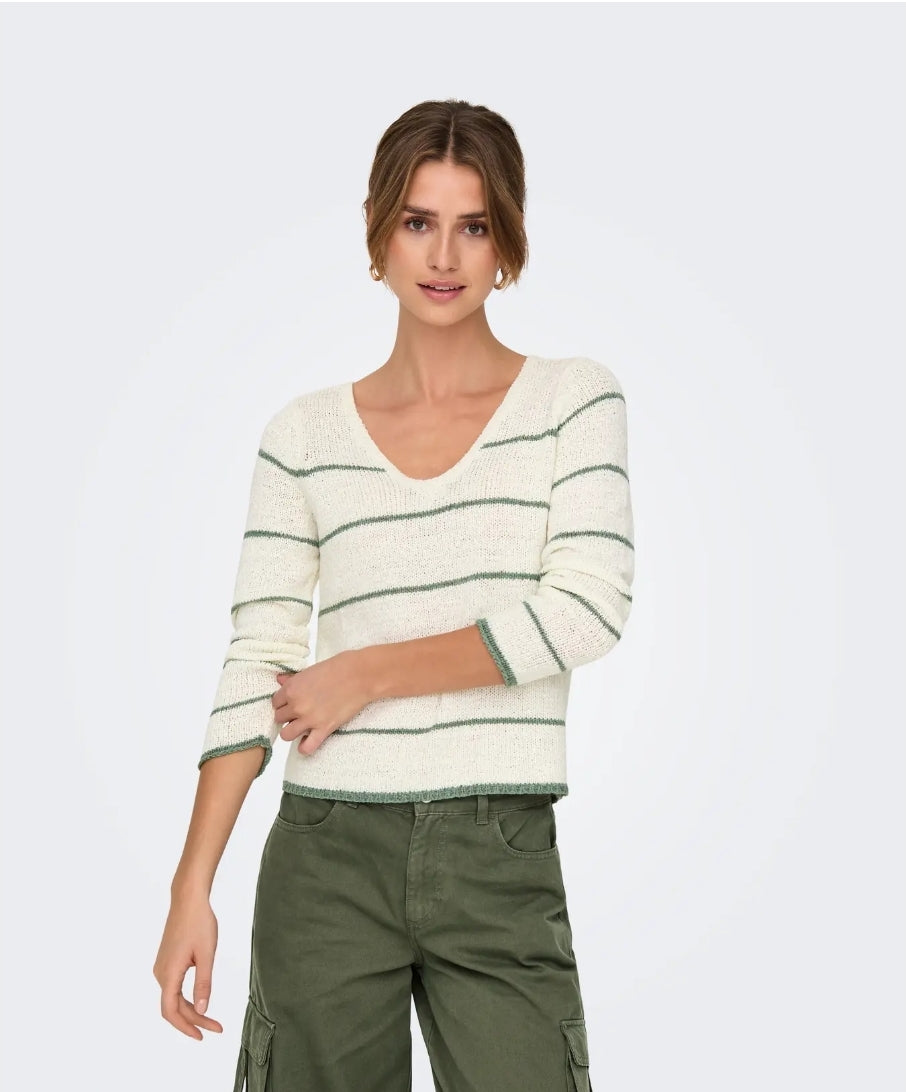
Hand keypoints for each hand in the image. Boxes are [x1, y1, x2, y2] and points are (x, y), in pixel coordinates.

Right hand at [153, 894, 223, 1039]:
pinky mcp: (166, 961)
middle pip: (174, 1007)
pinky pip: (174, 987)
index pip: (171, 1012)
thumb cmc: (199, 923)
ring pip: (174, 998)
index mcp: (168, 973)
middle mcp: (160, 973)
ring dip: (191, 1010)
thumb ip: (204, 983)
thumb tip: (202, 1009)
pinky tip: (200, 1000)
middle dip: (194, 1020)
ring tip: (211, 1019)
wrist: (188, 899)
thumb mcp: (207, 954)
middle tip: (216, 1028)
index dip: (185, 1027)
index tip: (202, 1036)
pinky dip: (186, 998)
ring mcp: (162, 967)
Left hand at [272, 649, 376, 754]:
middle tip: (298, 714)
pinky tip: (308, 741)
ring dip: (292, 732)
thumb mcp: (310, 670)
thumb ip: (293, 678)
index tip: (290, 704)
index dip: (283, 703)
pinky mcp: (324, 729)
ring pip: (286, 735)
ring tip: (302, 728)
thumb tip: (279, 680)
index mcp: (292, 688)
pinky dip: (305, 747)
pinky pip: (307, 747)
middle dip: (287, 717)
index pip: (275, 702)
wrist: (360, 675)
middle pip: (279, 718)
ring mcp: (309, 719)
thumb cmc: (338, 668)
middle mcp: (296, 705)